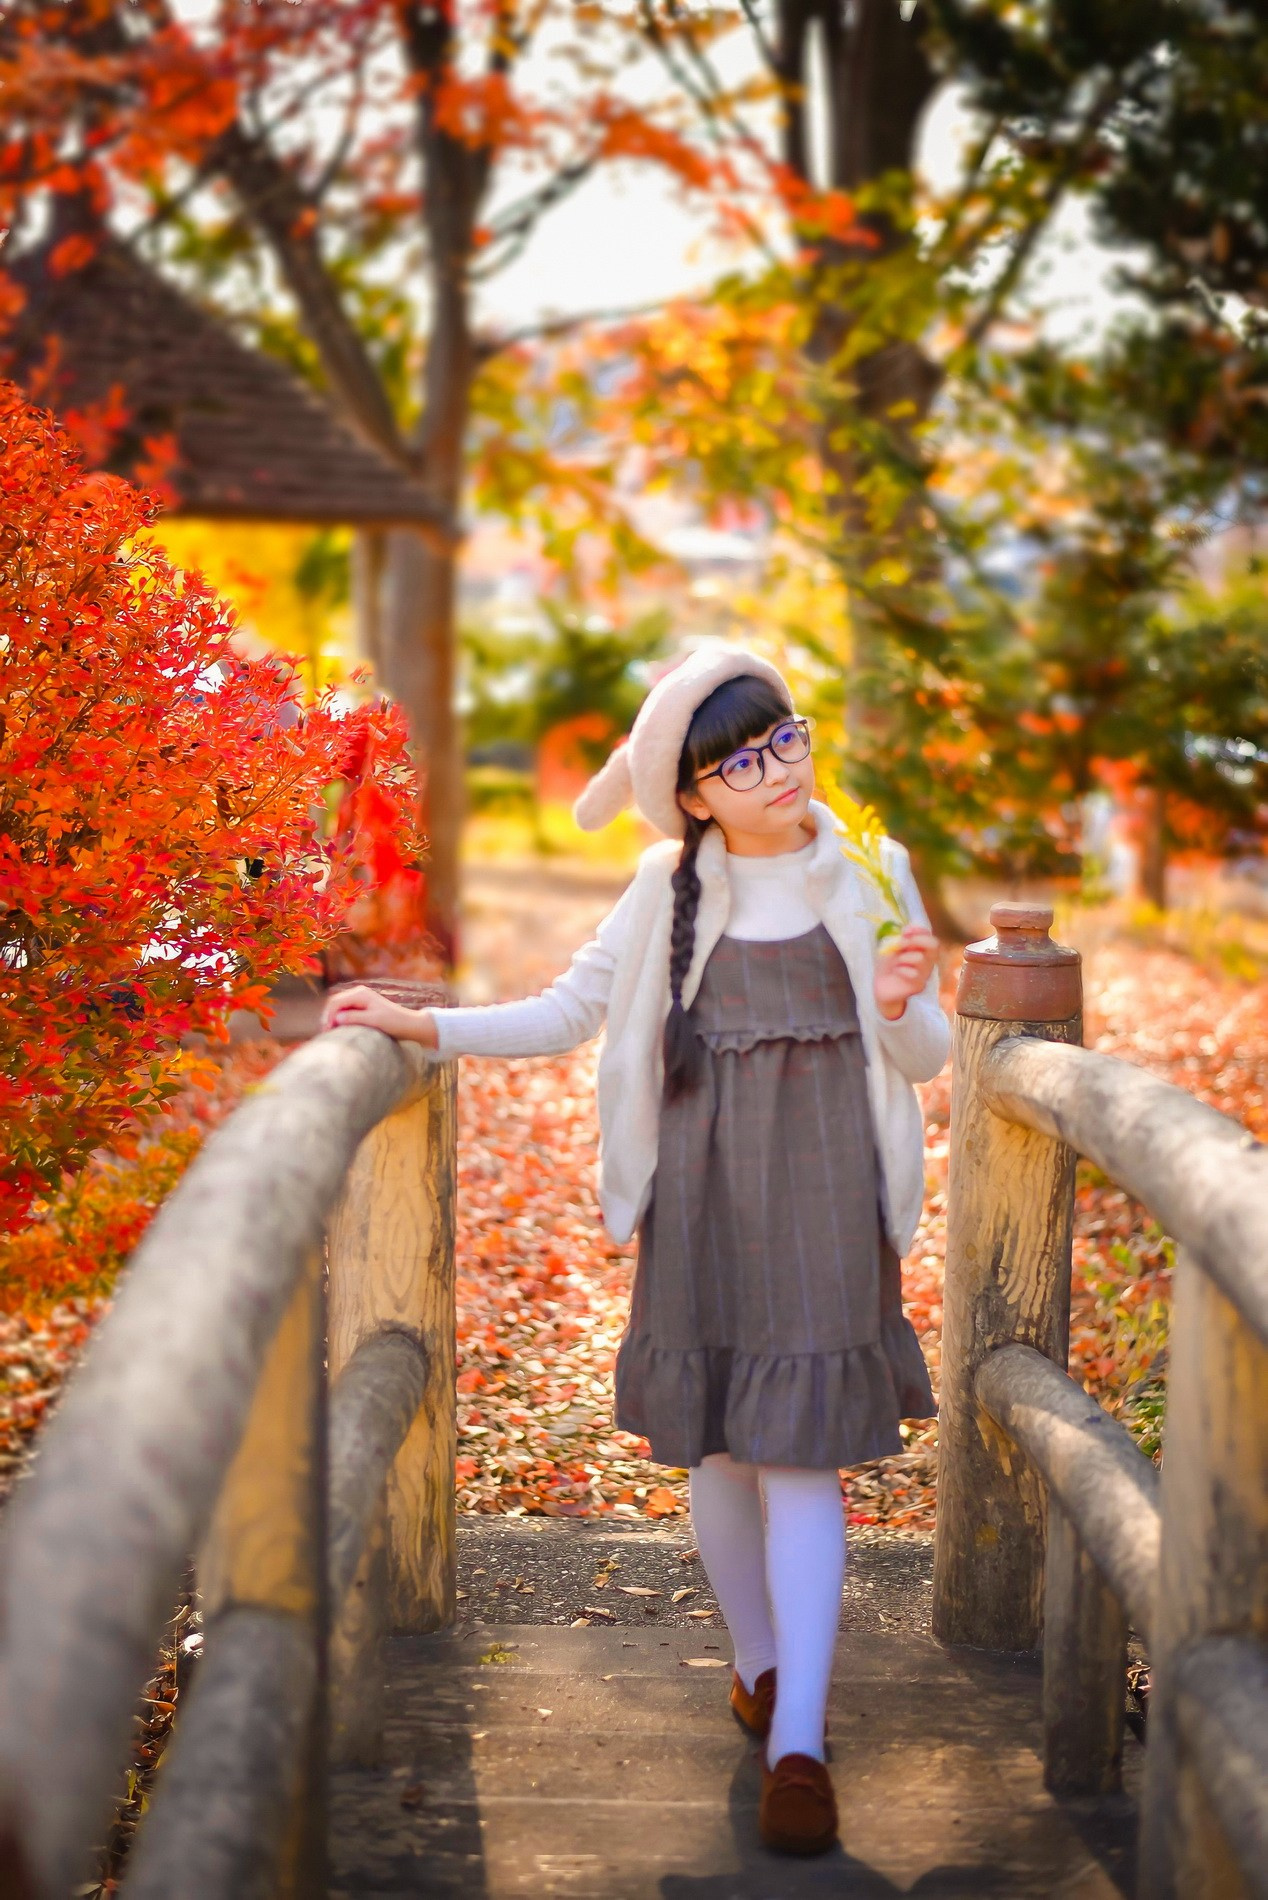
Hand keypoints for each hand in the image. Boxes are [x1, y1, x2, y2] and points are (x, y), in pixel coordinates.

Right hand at [320, 985, 438, 1048]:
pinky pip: (344, 1012)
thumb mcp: (374, 1021)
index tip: (327, 1031)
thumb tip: (336, 1018)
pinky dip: (339, 1020)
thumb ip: (355, 1018)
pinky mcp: (360, 1007)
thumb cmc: (393, 1022)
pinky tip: (337, 1030)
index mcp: (360, 994)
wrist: (408, 1024)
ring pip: (338, 1008)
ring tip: (329, 1033)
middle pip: (334, 1004)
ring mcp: (359, 1000)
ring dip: (332, 1019)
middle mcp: (358, 993)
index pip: (336, 1003)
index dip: (329, 1016)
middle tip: (324, 1034)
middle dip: (328, 1017)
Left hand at [873, 924, 938, 1021]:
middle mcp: (927, 960)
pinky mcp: (919, 985)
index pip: (929, 936)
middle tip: (900, 944)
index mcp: (921, 949)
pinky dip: (901, 970)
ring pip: (920, 958)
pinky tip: (896, 972)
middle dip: (916, 940)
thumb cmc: (887, 965)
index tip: (905, 931)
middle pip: (934, 945)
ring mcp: (924, 973)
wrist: (881, 987)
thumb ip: (899, 939)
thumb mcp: (890, 949)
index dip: (919, 930)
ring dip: (904, 957)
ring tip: (895, 963)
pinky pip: (914, 973)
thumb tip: (907, 930)